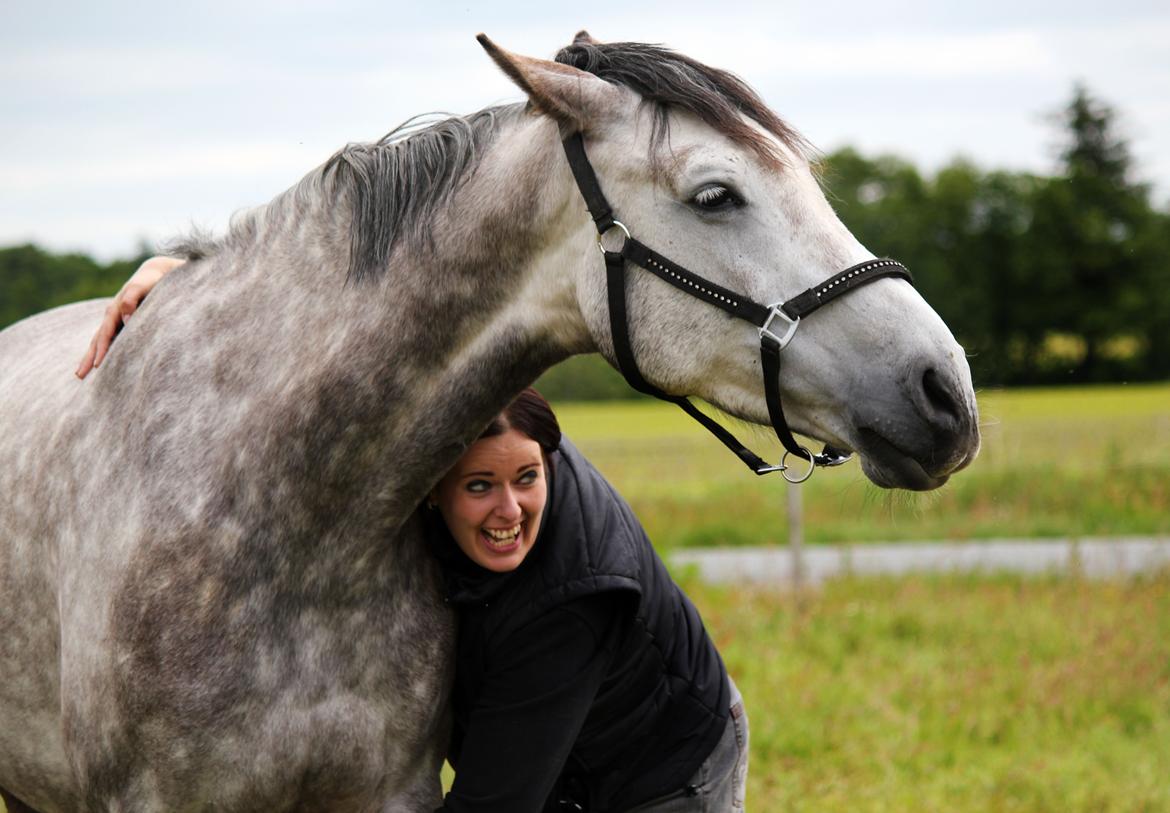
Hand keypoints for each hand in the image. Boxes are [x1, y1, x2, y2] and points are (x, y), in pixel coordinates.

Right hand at [75, 255, 183, 378]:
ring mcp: (115, 320)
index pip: (105, 334)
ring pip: (100, 341)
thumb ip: (132, 300)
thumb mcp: (141, 287)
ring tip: (82, 374)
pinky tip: (100, 362)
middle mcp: (111, 317)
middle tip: (79, 376)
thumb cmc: (150, 281)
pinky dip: (102, 351)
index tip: (98, 365)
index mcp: (114, 310)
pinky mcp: (122, 323)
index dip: (102, 349)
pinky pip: (109, 340)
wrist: (153, 274)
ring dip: (92, 356)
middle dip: (88, 358)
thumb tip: (125, 319)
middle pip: (97, 340)